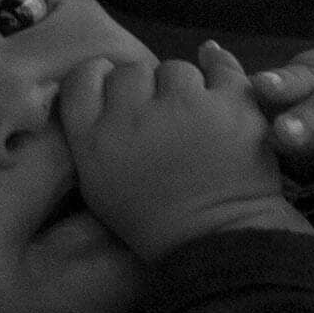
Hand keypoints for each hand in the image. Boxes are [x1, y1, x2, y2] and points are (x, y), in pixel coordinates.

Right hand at [53, 47, 308, 259]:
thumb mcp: (98, 186)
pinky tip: (220, 89)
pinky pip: (222, 68)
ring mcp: (183, 106)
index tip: (116, 91)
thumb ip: (90, 134)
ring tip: (197, 114)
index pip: (84, 76)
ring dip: (184, 87)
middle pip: (131, 71)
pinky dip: (222, 71)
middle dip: (145, 88)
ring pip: (176, 69)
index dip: (101, 77)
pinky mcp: (230, 106)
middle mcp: (132, 114)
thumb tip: (99, 88)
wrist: (220, 244)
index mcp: (94, 138)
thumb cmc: (155, 223)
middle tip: (161, 115)